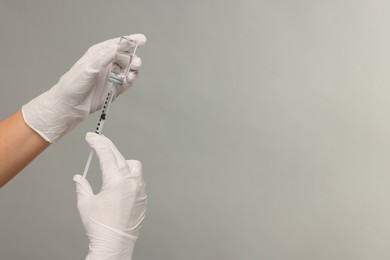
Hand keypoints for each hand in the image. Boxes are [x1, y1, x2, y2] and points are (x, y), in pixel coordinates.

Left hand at [22, 34, 145, 142]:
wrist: (70, 106)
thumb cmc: (72, 85)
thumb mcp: (87, 67)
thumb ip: (103, 57)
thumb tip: (115, 47)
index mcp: (98, 54)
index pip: (117, 44)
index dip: (130, 41)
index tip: (141, 39)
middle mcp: (106, 64)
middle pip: (125, 56)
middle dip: (133, 57)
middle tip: (135, 62)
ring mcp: (111, 76)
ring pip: (128, 69)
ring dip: (133, 69)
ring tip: (132, 73)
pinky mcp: (115, 88)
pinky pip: (127, 82)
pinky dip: (130, 80)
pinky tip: (128, 80)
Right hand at [73, 132, 146, 259]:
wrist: (116, 244)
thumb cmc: (101, 227)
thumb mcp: (86, 203)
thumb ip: (82, 187)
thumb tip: (79, 178)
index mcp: (115, 180)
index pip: (106, 154)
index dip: (97, 143)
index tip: (91, 137)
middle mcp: (130, 182)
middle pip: (119, 156)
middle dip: (108, 147)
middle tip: (99, 141)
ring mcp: (139, 189)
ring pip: (134, 165)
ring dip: (122, 160)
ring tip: (111, 162)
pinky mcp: (143, 197)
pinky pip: (138, 179)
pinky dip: (130, 175)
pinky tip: (121, 179)